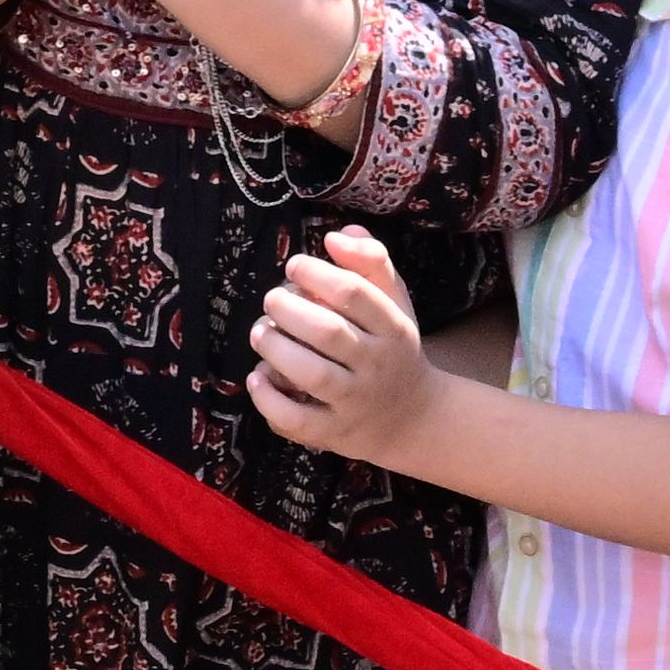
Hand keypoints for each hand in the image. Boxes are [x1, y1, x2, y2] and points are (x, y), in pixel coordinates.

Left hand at [247, 226, 437, 466]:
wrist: (413, 417)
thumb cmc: (391, 348)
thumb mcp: (393, 302)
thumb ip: (370, 261)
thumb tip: (336, 237)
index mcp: (393, 327)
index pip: (355, 294)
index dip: (317, 273)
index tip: (294, 266)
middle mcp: (377, 365)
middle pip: (330, 332)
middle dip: (290, 310)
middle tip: (271, 299)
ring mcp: (356, 402)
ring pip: (313, 376)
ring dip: (276, 349)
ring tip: (261, 332)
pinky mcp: (335, 433)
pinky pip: (298, 421)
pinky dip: (270, 401)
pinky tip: (257, 377)